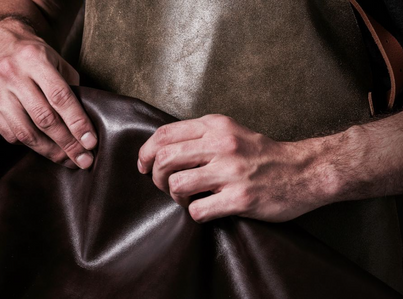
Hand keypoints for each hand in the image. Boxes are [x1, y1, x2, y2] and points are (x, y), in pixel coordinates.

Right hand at [0, 18, 96, 168]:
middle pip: (44, 119)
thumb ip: (71, 87)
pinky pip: (9, 134)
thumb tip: (85, 125)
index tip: (91, 143)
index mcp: (34, 58)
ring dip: (50, 151)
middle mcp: (11, 73)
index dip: (78, 123)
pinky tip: (43, 147)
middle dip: (68, 144)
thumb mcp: (56, 60)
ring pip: (25, 132)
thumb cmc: (32, 54)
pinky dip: (29, 145)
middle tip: (84, 160)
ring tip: (67, 159)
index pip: (60, 97)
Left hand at [138, 114, 337, 222]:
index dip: (145, 152)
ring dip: (174, 197)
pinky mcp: (240, 198)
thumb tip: (160, 149)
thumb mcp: (230, 132)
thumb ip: (199, 135)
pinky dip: (194, 213)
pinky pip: (198, 210)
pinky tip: (204, 209)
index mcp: (215, 126)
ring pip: (176, 185)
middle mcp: (221, 145)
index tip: (143, 166)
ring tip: (186, 198)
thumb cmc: (262, 154)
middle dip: (155, 177)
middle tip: (163, 186)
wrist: (304, 172)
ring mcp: (231, 172)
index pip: (164, 134)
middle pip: (164, 159)